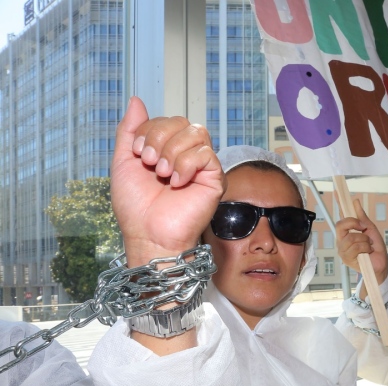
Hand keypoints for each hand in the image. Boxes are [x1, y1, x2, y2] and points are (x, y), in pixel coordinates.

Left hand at [111, 97, 223, 266]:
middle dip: (159, 138)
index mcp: (167, 150)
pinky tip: (177, 182)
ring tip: (163, 174)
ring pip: (196, 132)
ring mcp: (202, 167)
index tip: (138, 154)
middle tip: (150, 164)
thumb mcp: (123, 162)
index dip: (149, 130)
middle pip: (182, 121)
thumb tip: (136, 100)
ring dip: (173, 151)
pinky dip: (186, 165)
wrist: (147, 233)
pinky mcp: (215, 179)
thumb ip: (130, 130)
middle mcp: (186, 155)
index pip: (166, 120)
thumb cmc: (136, 207)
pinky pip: (206, 154)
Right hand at [335, 199, 387, 298]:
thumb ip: (362, 218)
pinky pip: (355, 247)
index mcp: (347, 233)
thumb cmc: (376, 248)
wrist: (381, 264)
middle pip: (340, 225)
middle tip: (364, 228)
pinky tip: (367, 251)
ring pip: (351, 237)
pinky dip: (365, 247)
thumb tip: (355, 202)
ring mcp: (343, 250)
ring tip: (368, 245)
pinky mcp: (346, 259)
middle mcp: (342, 240)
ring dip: (364, 240)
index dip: (339, 204)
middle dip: (354, 224)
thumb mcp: (371, 230)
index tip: (337, 191)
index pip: (340, 217)